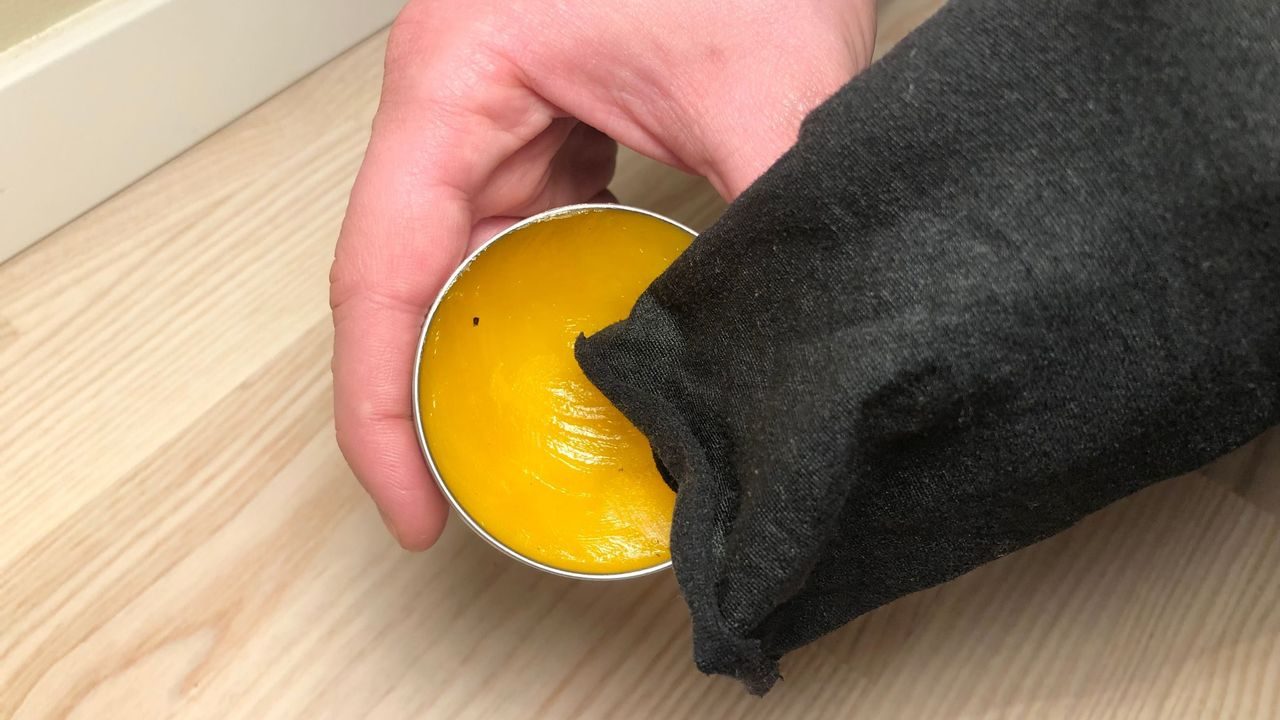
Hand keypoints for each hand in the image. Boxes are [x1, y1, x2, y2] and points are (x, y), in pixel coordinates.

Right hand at [330, 0, 876, 548]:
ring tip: (538, 434)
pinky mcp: (543, 115)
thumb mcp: (765, 86)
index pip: (383, 275)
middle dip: (430, 397)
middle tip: (478, 498)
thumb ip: (767, 227)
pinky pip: (520, 225)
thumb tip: (775, 356)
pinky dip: (546, 289)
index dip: (379, 411)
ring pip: (463, 259)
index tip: (413, 508)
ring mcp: (495, 109)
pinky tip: (592, 336)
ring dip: (495, 344)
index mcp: (458, 80)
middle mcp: (455, 100)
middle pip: (409, 280)